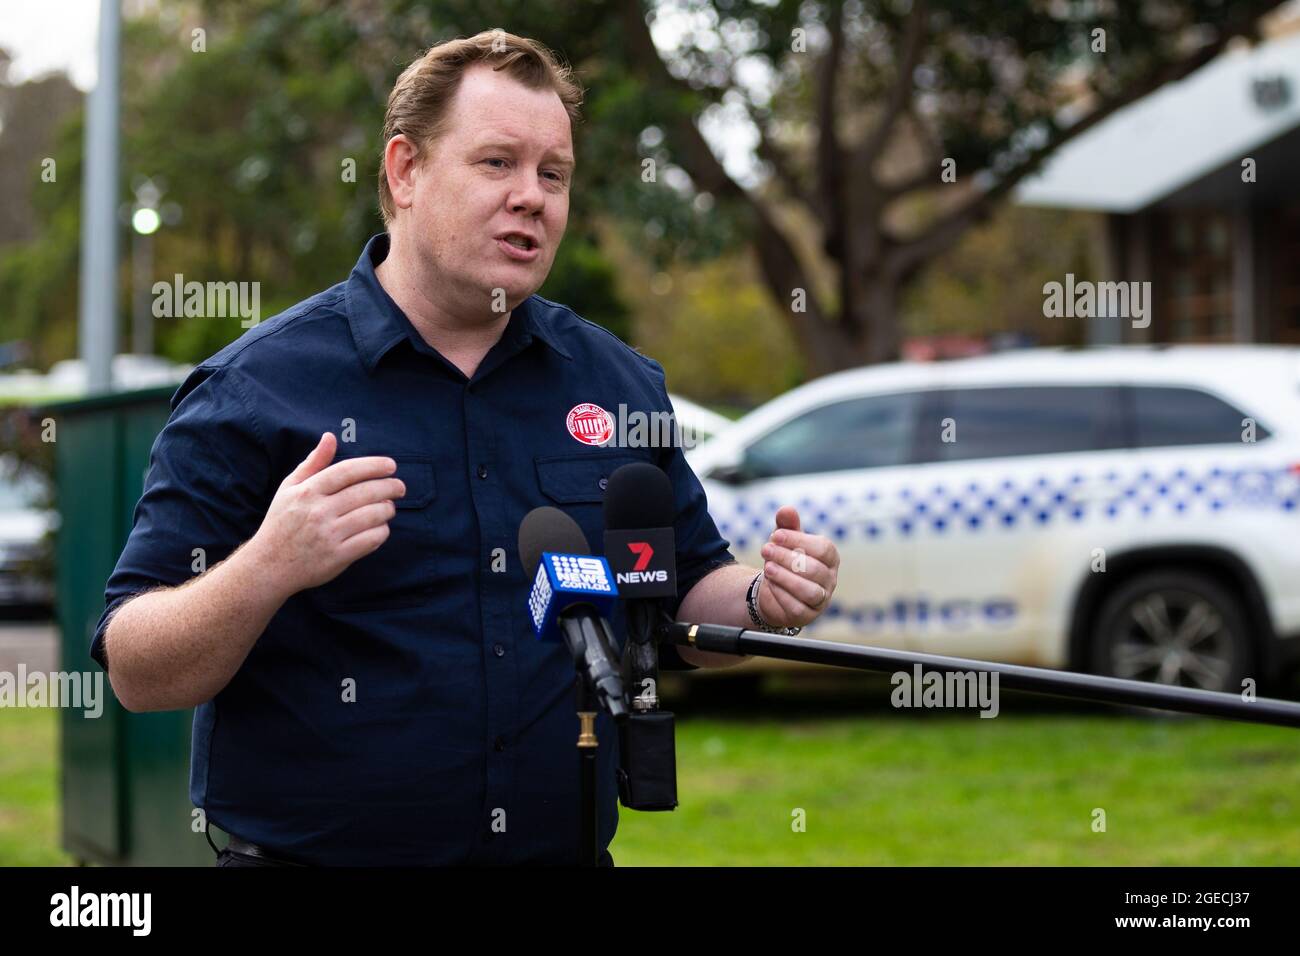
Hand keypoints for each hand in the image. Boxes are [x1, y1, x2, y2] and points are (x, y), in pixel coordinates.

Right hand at [247, 432, 406, 597]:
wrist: (269, 565)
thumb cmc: (282, 522)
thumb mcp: (290, 488)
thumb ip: (313, 463)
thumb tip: (330, 437)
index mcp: (307, 492)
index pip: (347, 471)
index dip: (373, 465)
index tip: (391, 465)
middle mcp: (318, 512)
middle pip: (364, 492)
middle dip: (389, 487)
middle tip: (400, 487)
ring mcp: (328, 535)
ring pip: (372, 515)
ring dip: (388, 509)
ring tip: (390, 507)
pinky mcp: (337, 557)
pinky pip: (370, 540)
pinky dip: (382, 531)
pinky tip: (381, 527)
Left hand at [756, 505, 839, 628]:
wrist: (774, 588)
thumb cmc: (785, 560)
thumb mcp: (784, 540)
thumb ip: (787, 525)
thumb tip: (787, 509)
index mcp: (829, 557)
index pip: (823, 548)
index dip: (799, 541)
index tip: (776, 535)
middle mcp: (829, 579)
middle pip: (815, 569)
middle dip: (787, 558)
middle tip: (766, 549)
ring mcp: (821, 599)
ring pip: (809, 591)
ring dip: (786, 577)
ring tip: (768, 568)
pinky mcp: (807, 615)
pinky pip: (798, 607)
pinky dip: (782, 595)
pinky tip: (770, 585)